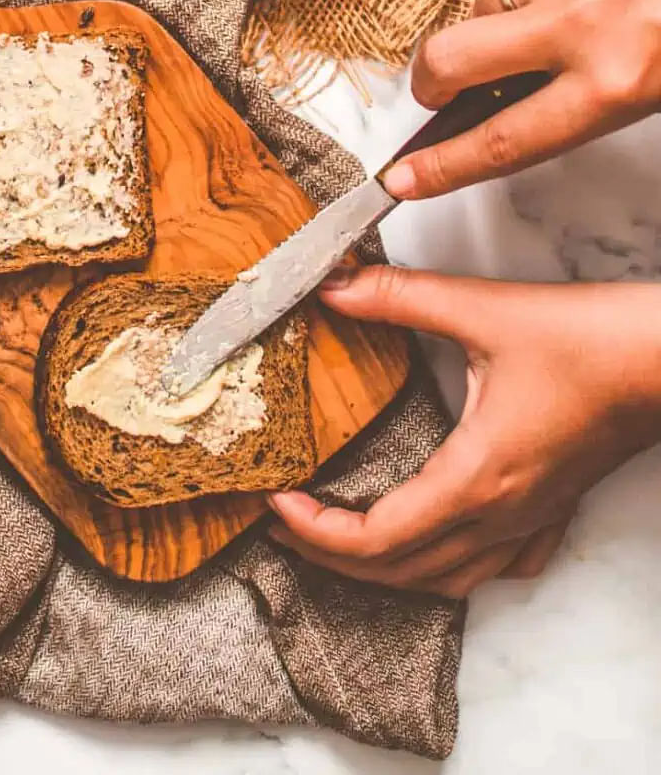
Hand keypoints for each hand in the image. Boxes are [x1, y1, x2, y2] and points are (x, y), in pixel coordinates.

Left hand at [269, 266, 660, 597]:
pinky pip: (494, 567)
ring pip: (445, 580)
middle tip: (284, 529)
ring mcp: (531, 519)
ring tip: (340, 541)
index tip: (276, 504)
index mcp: (475, 478)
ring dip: (385, 571)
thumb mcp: (483, 309)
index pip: (376, 540)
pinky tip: (437, 544)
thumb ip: (399, 297)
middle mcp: (500, 515)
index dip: (316, 533)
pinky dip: (447, 568)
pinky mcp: (553, 506)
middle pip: (399, 573)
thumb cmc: (590, 341)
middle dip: (332, 558)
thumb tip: (333, 286)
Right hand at [383, 0, 660, 199]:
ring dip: (499, 25)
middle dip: (430, 83)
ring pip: (490, 5)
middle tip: (438, 93)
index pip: (500, 140)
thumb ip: (604, 102)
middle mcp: (578, 25)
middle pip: (450, 61)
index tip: (403, 179)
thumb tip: (541, 111)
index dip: (442, 166)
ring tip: (551, 27)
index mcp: (612, 81)